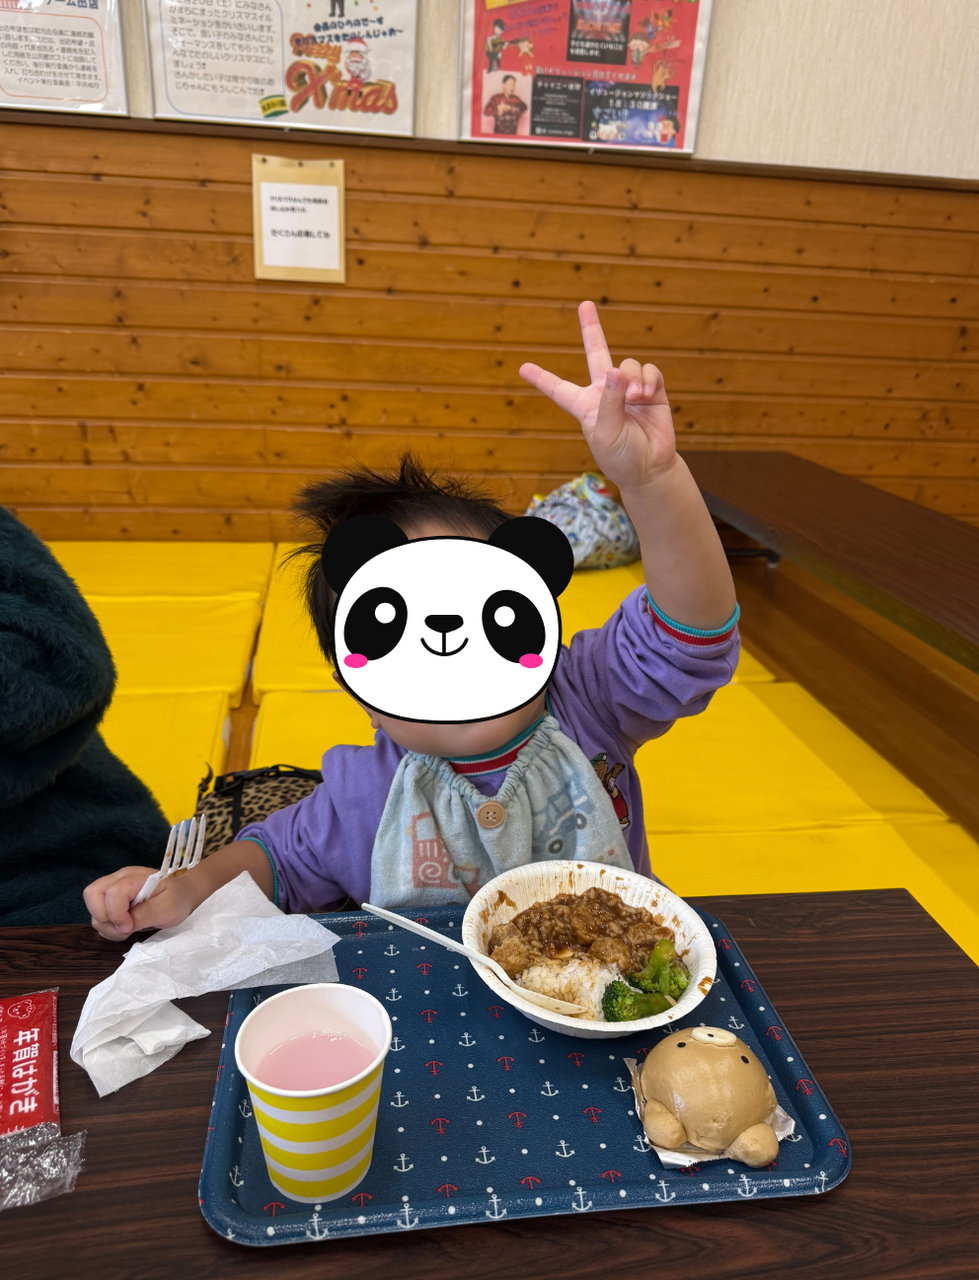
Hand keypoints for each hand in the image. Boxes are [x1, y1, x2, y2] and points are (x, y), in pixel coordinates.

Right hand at [84, 866, 200, 940]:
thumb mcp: (168, 909)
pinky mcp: (111, 898)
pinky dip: (107, 925)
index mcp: (135, 877)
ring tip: (128, 929)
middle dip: (103, 917)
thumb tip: (122, 925)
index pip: (113, 893)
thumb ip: (144, 915)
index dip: (117, 914)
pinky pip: (97, 912)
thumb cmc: (177, 899)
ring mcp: (113, 886)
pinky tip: (124, 926)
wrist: (182, 894)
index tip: (130, 927)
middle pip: (92, 894)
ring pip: (92, 905)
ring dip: (106, 924)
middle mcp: (119, 878)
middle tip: (124, 928)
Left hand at [519, 300, 675, 490]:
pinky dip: (647, 379)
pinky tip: (645, 395)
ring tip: (634, 399)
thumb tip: (617, 369)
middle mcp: (604, 392)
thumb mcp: (606, 432)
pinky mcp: (652, 390)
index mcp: (584, 406)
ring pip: (626, 364)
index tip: (523, 368)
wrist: (651, 468)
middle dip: (592, 329)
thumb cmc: (621, 456)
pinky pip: (648, 370)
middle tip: (585, 305)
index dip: (542, 378)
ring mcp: (628, 389)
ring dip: (630, 379)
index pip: (559, 389)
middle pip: (596, 353)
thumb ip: (609, 400)